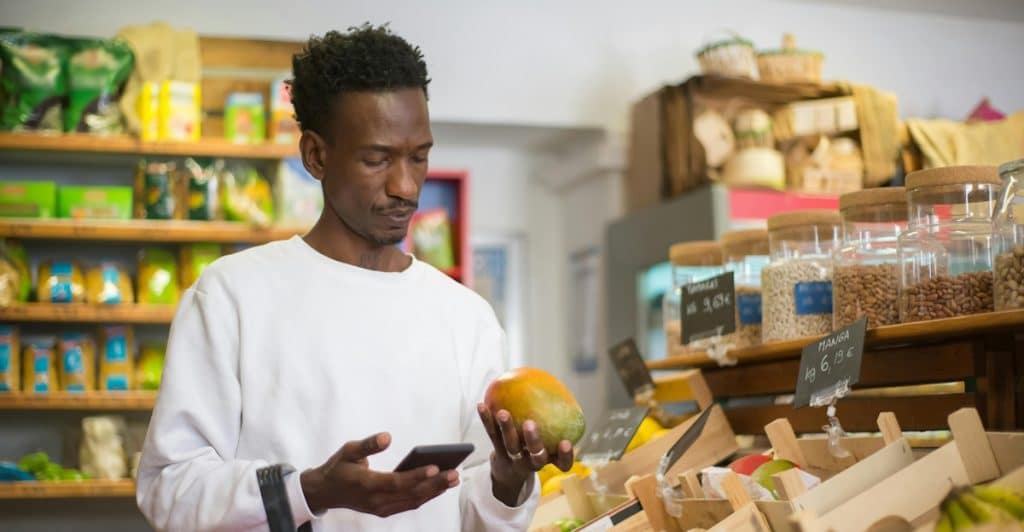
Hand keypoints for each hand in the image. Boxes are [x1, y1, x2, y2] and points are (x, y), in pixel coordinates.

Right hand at [300, 432, 458, 516]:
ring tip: (453, 479)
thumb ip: (368, 445)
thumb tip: (387, 437)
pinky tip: (439, 487)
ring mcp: (380, 508)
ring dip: (434, 491)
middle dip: (434, 484)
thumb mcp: (348, 450)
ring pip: (412, 501)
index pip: (396, 482)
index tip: (436, 467)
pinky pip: (409, 504)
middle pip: (410, 494)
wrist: (325, 492)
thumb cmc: (338, 467)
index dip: (416, 476)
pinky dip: (425, 497)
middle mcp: (375, 500)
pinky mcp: (384, 510)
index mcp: (366, 484)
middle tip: (454, 473)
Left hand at [477, 404, 573, 505]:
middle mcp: (532, 462)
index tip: (566, 442)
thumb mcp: (548, 443)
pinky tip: (482, 405)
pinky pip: (492, 435)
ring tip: (502, 413)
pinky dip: (487, 420)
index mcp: (548, 459)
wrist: (509, 473)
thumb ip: (554, 423)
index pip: (562, 463)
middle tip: (530, 424)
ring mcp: (514, 458)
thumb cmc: (534, 450)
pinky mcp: (498, 452)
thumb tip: (558, 389)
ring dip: (507, 428)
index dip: (565, 455)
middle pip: (535, 454)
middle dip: (533, 440)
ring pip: (511, 445)